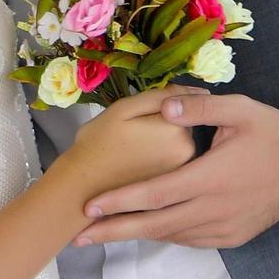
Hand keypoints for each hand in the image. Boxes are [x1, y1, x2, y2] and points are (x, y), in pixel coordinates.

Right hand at [56, 87, 196, 197]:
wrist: (83, 188)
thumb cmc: (98, 144)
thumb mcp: (124, 109)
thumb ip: (160, 96)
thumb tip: (195, 91)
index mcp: (177, 129)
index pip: (184, 100)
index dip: (162, 100)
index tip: (141, 112)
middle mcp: (188, 152)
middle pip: (181, 121)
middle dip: (163, 119)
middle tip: (131, 129)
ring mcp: (182, 171)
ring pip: (176, 139)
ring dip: (160, 136)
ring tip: (131, 146)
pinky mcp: (173, 183)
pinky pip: (171, 157)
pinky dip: (158, 154)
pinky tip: (135, 161)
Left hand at [75, 93, 278, 249]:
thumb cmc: (271, 133)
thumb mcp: (239, 109)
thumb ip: (200, 109)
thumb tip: (165, 108)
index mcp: (213, 177)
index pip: (157, 193)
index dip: (121, 201)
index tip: (90, 206)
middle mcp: (216, 208)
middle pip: (156, 225)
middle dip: (115, 230)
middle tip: (79, 236)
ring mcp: (225, 227)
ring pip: (172, 234)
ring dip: (138, 234)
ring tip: (104, 232)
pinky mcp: (233, 236)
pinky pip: (191, 239)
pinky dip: (166, 234)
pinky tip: (147, 227)